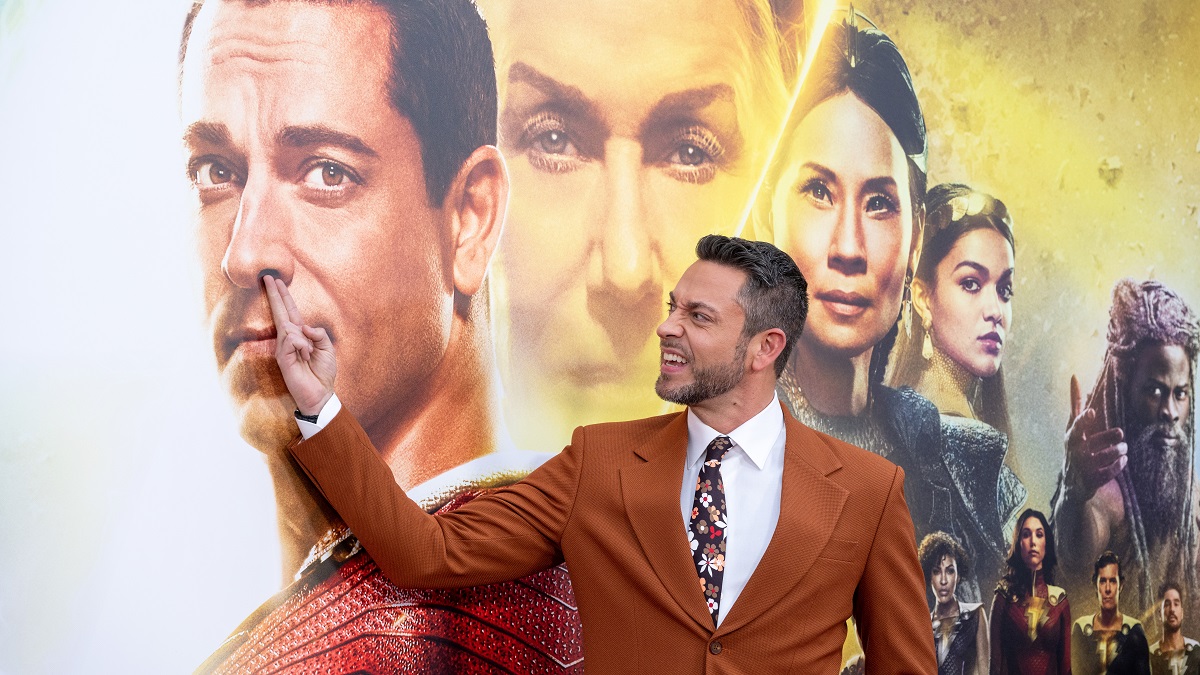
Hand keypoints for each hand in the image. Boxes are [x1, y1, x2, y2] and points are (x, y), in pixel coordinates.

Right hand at [263, 275, 335, 415]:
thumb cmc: (323, 372)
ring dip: (304, 340)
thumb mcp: (327, 348)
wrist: (320, 394)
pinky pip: (291, 340)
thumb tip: (303, 326)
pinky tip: (304, 357)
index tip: (276, 280)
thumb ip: (319, 333)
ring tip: (308, 355)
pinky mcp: (282, 358)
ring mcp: (283, 348)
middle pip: (280, 312)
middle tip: (268, 276)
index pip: (289, 311)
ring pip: (289, 328)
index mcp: (300, 335)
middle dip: (275, 294)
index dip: (283, 296)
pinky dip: (302, 346)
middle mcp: (289, 339)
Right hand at [1063, 374, 1125, 495]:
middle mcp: (1074, 450)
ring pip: (1105, 455)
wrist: (1072, 485)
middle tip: (1121, 433)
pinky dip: (1119, 465)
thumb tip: (1074, 377)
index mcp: (1070, 436)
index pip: (1076, 425)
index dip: (1084, 419)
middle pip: (1091, 441)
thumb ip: (1075, 405)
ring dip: (1118, 450)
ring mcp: (1082, 466)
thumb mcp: (1072, 428)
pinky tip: (1123, 460)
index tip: (1092, 412)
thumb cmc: (1075, 449)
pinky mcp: (1091, 480)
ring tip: (1124, 447)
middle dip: (1105, 437)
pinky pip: (1109, 471)